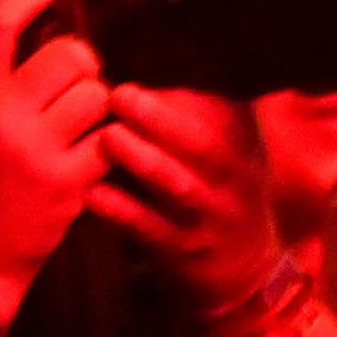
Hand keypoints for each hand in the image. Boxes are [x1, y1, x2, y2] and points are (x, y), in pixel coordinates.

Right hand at [0, 0, 108, 287]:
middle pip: (72, 54)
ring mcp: (39, 148)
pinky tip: (81, 158)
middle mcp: (2, 115)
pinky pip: (109, 138)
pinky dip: (102, 146)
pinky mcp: (71, 180)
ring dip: (93, 106)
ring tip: (71, 125)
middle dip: (77, 65)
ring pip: (99, 94)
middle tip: (66, 83)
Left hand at [89, 85, 290, 323]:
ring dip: (142, 160)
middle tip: (120, 93)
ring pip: (177, 185)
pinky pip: (148, 227)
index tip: (149, 61)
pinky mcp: (182, 250)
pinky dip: (120, 209)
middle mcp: (234, 180)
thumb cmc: (228, 202)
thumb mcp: (239, 158)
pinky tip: (90, 192)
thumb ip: (217, 118)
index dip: (189, 87)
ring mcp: (209, 217)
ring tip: (106, 136)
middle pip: (204, 144)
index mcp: (246, 150)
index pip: (225, 110)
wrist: (245, 276)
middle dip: (162, 118)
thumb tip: (178, 66)